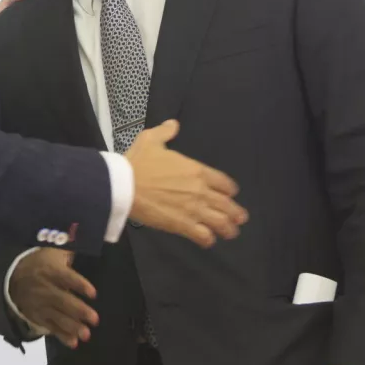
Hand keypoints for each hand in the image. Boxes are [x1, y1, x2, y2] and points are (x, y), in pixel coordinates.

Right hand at [8, 248, 98, 348]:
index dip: (79, 284)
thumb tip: (86, 244)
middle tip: (95, 319)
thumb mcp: (50, 253)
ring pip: (57, 316)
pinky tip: (74, 343)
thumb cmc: (39, 264)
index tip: (93, 293)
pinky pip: (50, 327)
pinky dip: (62, 336)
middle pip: (62, 300)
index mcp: (50, 271)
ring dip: (72, 326)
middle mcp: (45, 289)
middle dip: (78, 310)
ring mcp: (40, 304)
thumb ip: (67, 252)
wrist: (12, 278)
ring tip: (86, 334)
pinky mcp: (38, 316)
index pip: (65, 277)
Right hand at [125, 120, 248, 246]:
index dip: (229, 189)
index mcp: (197, 170)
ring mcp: (193, 210)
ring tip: (231, 233)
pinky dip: (208, 239)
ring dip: (228, 229)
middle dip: (236, 212)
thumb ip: (165, 132)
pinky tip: (208, 240)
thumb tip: (174, 124)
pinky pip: (203, 236)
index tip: (231, 194)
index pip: (224, 182)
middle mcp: (201, 191)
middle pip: (227, 205)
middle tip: (240, 219)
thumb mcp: (151, 139)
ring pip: (220, 222)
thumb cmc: (138, 162)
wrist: (124, 185)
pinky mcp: (182, 225)